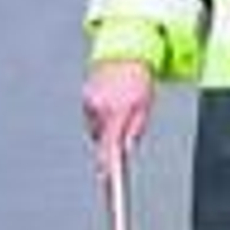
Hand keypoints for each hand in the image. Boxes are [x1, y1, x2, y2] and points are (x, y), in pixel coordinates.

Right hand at [82, 60, 155, 177]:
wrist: (124, 52)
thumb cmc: (138, 79)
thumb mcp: (145, 105)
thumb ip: (135, 129)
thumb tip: (126, 149)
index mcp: (116, 111)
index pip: (109, 145)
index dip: (106, 163)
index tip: (105, 176)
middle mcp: (100, 108)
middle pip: (102, 138)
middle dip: (112, 139)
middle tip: (124, 126)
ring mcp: (90, 101)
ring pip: (96, 127)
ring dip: (107, 125)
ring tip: (120, 108)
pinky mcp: (85, 96)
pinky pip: (92, 114)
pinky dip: (101, 114)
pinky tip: (112, 102)